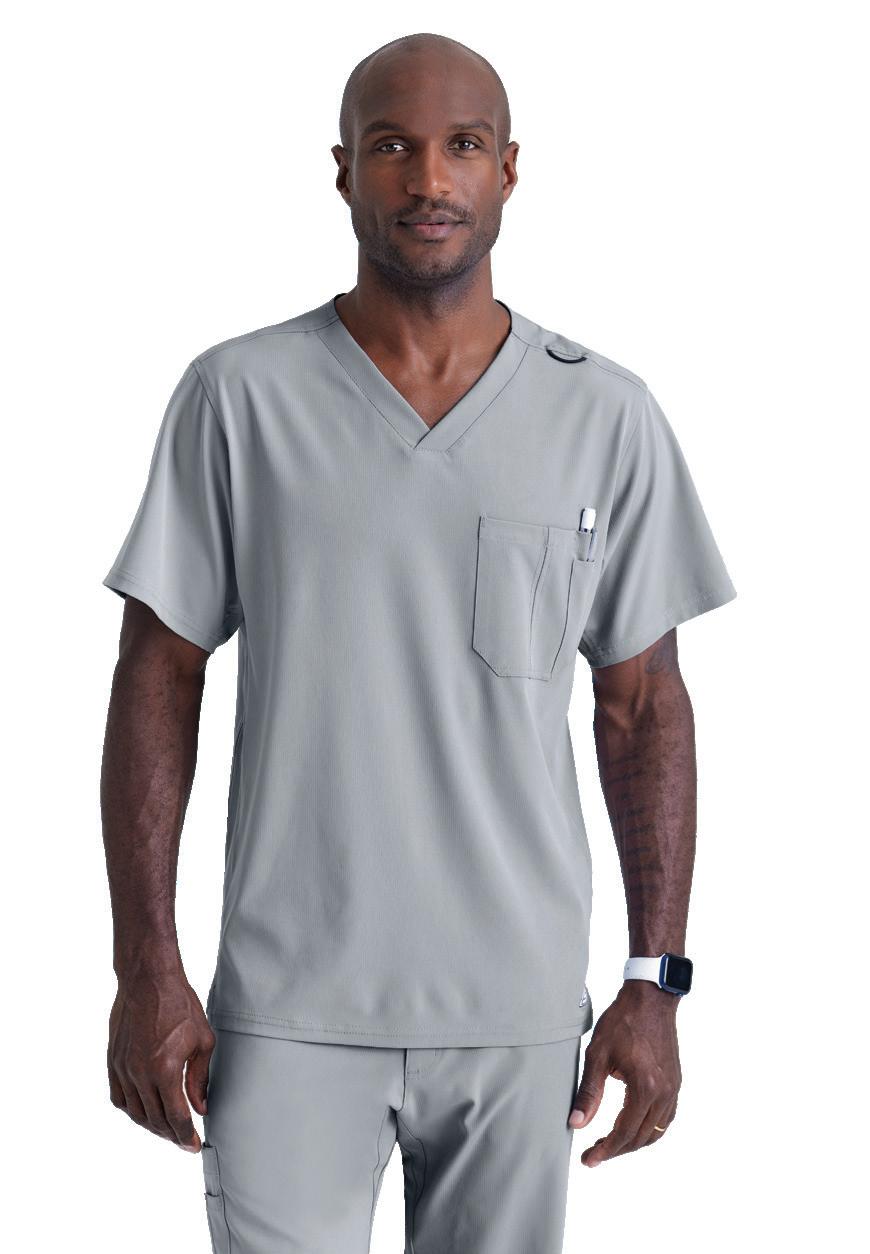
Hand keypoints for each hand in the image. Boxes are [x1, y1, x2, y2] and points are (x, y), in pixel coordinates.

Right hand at [107, 966, 214, 1151]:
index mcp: (164, 1070)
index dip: (186, 1136)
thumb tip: (200, 1108)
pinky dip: (132, 1110)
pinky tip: (143, 1112)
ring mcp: (123, 1068)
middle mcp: (140, 1074)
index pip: (176, 1117)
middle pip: (155, 1120)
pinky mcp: (113, 1061)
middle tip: (184, 1141)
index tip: (193, 1146)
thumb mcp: (203, 1040)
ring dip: (152, 1126)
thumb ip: (199, 1078)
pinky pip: (119, 1097)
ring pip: (135, 1112)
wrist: (148, 979)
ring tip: (167, 1130)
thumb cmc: (180, 1004)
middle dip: (171, 1135)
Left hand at [568, 981, 681, 1166]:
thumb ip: (589, 1092)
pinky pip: (666, 1118)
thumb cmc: (622, 1021)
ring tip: (611, 1145)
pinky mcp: (675, 1082)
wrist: (651, 998)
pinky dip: (649, 1129)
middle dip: (616, 1150)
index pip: (624, 1132)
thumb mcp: (598, 1054)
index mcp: (644, 1088)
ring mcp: (673, 1089)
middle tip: (594, 1155)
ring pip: (655, 1131)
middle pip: (640, 1137)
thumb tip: (577, 1123)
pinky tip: (634, 1127)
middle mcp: (664, 1093)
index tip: (588, 1160)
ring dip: (633, 1142)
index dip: (605, 1150)